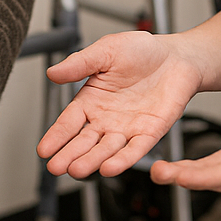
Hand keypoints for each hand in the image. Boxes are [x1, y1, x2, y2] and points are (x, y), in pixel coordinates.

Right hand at [37, 31, 202, 178]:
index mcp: (91, 100)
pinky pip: (135, 149)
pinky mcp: (149, 133)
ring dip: (92, 161)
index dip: (56, 136)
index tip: (43, 150)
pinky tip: (109, 168)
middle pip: (84, 141)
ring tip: (77, 170)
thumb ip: (80, 63)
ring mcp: (127, 128)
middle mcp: (106, 119)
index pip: (69, 123)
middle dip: (69, 155)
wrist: (177, 56)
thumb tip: (52, 72)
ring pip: (106, 149)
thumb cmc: (142, 51)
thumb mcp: (106, 51)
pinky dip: (123, 159)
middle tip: (56, 167)